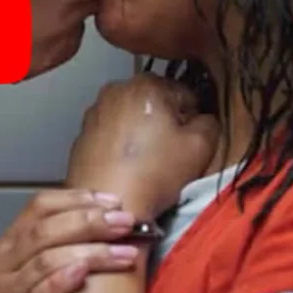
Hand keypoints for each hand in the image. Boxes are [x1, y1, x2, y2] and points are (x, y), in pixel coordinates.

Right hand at [0, 189, 140, 292]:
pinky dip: (62, 280)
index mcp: (10, 243)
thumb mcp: (37, 272)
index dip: (78, 199)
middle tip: (125, 222)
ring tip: (125, 254)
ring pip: (46, 258)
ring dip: (91, 252)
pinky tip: (84, 273)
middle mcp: (3, 263)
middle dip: (91, 221)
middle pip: (46, 229)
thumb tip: (108, 216)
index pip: (41, 205)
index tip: (112, 201)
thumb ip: (60, 243)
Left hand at [66, 73, 219, 218]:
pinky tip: (127, 166)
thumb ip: (210, 122)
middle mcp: (116, 89)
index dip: (193, 119)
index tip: (189, 142)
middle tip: (169, 153)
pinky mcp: (82, 133)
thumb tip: (203, 118)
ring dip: (143, 133)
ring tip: (147, 162)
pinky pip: (112, 133)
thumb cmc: (154, 173)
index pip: (185, 94)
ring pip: (132, 117)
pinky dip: (122, 144)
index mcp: (146, 84)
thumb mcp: (200, 147)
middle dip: (165, 123)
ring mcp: (95, 110)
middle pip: (156, 103)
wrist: (106, 207)